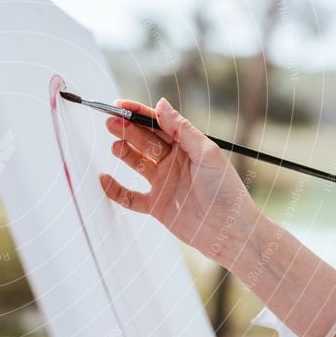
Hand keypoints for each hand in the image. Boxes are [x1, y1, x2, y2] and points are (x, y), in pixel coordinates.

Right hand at [99, 97, 259, 267]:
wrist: (230, 232)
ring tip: (115, 146)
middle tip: (111, 124)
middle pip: (144, 141)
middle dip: (127, 131)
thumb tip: (161, 103)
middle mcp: (173, 162)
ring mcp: (163, 184)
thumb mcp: (206, 154)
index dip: (138, 114)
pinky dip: (116, 190)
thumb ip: (182, 129)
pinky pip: (130, 197)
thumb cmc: (226, 191)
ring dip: (124, 153)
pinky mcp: (156, 206)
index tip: (119, 106)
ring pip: (136, 164)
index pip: (158, 124)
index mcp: (186, 146)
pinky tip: (104, 179)